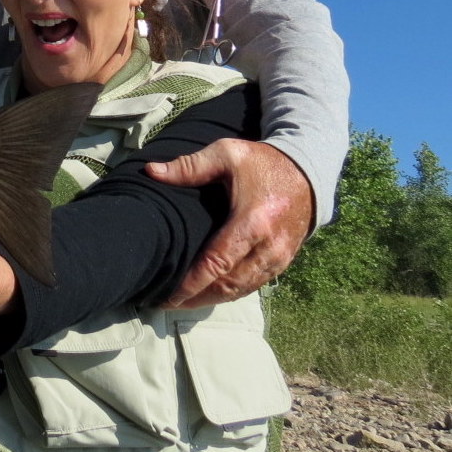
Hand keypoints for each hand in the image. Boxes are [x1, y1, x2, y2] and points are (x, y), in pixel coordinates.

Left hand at [146, 139, 313, 307]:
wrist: (307, 170)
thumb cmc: (262, 162)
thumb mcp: (226, 155)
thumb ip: (189, 166)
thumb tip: (151, 172)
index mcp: (252, 222)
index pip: (217, 264)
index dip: (192, 284)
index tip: (168, 296)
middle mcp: (269, 247)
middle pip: (229, 285)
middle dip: (198, 298)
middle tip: (167, 303)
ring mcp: (279, 258)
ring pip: (242, 290)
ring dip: (213, 299)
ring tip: (184, 303)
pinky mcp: (284, 261)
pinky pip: (255, 285)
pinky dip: (232, 292)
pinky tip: (211, 293)